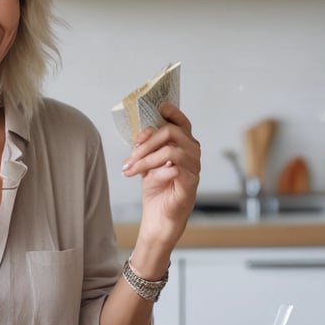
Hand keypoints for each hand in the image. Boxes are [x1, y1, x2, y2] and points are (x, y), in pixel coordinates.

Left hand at [121, 103, 199, 248]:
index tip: (158, 107)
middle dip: (146, 141)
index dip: (171, 112)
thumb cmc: (157, 189)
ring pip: (170, 150)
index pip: (181, 122)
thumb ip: (147, 147)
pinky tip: (146, 178)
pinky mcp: (190, 183)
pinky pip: (175, 168)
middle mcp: (192, 153)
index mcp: (183, 145)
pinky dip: (157, 171)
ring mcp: (194, 168)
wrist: (158, 217)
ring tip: (131, 169)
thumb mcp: (148, 163)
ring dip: (146, 158)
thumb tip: (140, 134)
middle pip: (171, 132)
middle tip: (130, 156)